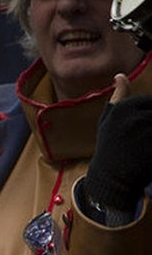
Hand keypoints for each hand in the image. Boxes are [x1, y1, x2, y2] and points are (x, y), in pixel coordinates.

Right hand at [84, 74, 151, 214]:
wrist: (110, 178)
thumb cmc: (109, 148)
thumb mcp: (108, 120)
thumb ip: (119, 96)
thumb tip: (120, 76)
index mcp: (125, 107)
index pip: (150, 103)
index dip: (146, 117)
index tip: (135, 131)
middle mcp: (135, 116)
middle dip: (149, 128)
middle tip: (137, 142)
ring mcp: (146, 131)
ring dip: (151, 137)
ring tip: (140, 148)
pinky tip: (144, 155)